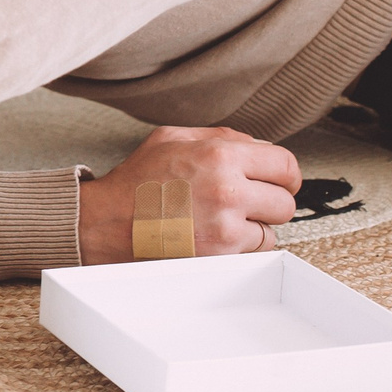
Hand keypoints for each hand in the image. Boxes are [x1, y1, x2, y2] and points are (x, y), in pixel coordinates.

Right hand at [76, 126, 301, 260]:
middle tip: (248, 204)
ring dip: (255, 228)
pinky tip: (215, 237)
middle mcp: (228, 189)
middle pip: (285, 202)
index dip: (285, 175)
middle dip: (270, 202)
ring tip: (224, 222)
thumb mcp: (172, 138)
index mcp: (220, 154)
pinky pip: (252, 252)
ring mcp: (225, 226)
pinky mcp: (220, 255)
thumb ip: (220, 136)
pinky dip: (240, 248)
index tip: (278, 182)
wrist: (105, 223)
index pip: (285, 165)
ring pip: (272, 230)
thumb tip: (257, 145)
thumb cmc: (136, 182)